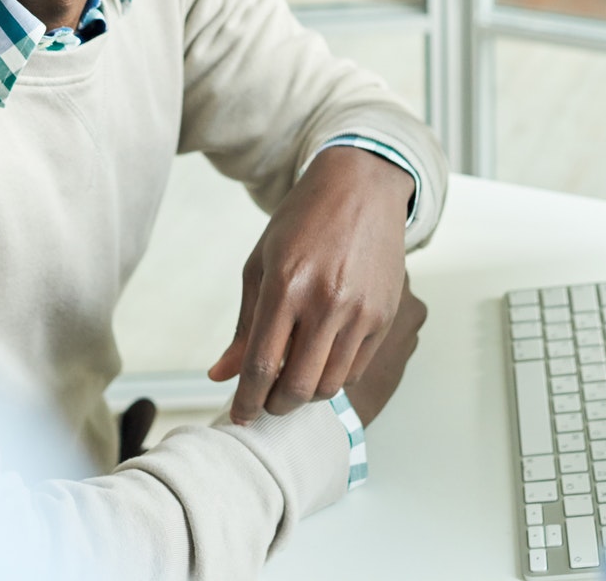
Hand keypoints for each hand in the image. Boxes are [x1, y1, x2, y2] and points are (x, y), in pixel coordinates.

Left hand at [209, 147, 412, 423]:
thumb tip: (220, 375)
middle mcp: (326, 302)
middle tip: (265, 403)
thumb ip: (244, 325)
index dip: (247, 401)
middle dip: (276, 406)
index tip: (239, 416)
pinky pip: (356, 368)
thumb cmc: (302, 222)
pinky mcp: (384, 316)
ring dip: (306, 394)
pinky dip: (334, 376)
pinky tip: (320, 361)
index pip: (262, 366)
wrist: (361, 189)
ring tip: (291, 381)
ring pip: (330, 385)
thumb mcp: (260, 265)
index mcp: (286, 286)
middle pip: (298, 386)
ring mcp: (360, 311)